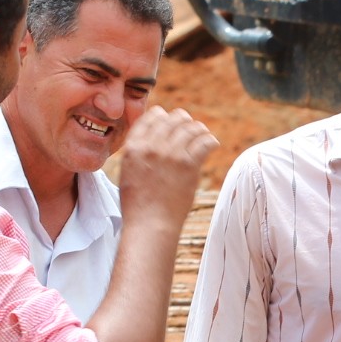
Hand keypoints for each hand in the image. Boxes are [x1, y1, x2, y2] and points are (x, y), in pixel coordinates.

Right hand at [118, 107, 218, 231]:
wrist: (150, 225)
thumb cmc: (138, 205)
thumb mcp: (128, 173)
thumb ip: (138, 154)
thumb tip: (149, 142)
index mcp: (133, 147)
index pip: (152, 116)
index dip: (164, 115)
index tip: (171, 120)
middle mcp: (151, 147)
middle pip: (173, 119)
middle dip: (184, 121)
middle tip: (191, 126)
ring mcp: (170, 155)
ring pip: (191, 127)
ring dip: (199, 129)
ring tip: (203, 134)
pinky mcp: (188, 166)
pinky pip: (204, 142)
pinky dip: (210, 140)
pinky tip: (212, 144)